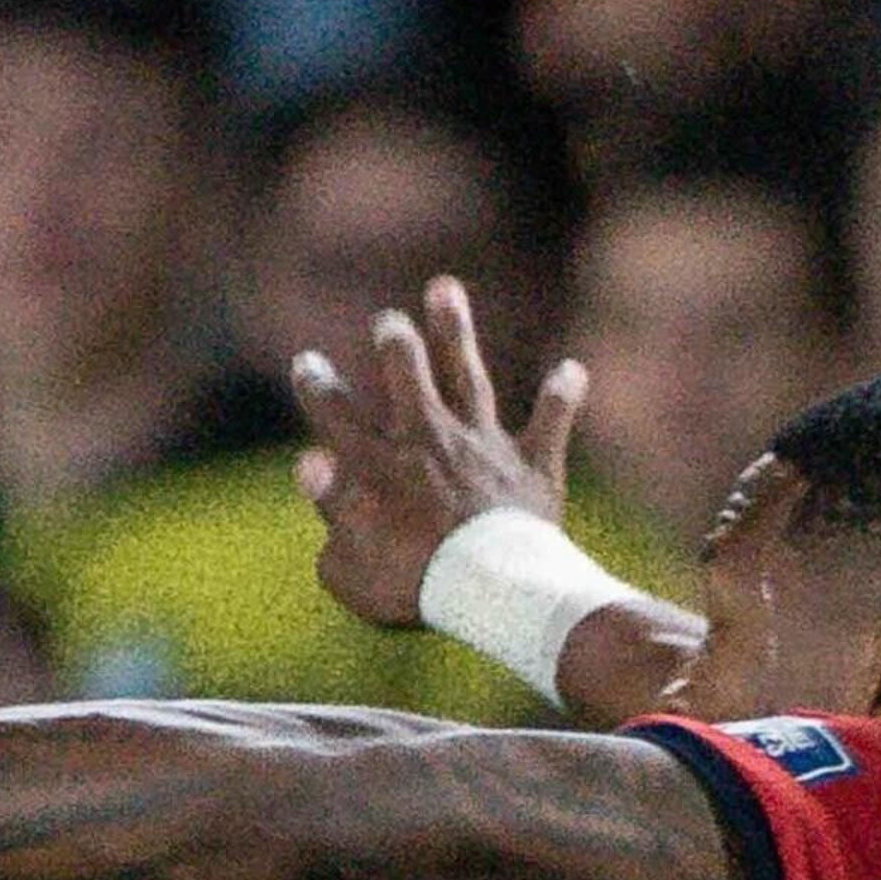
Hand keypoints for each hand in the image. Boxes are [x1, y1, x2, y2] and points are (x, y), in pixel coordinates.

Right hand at [292, 276, 587, 629]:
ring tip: (444, 289)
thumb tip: (309, 463)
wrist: (489, 590)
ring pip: (468, 377)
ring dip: (456, 333)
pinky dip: (561, 397)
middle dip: (396, 343)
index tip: (308, 362)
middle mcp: (429, 441)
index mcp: (378, 465)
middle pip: (408, 377)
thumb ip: (330, 510)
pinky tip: (571, 368)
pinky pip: (550, 424)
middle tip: (389, 320)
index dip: (319, 388)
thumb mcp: (346, 565)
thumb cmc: (410, 587)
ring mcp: (483, 448)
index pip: (338, 416)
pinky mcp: (532, 467)